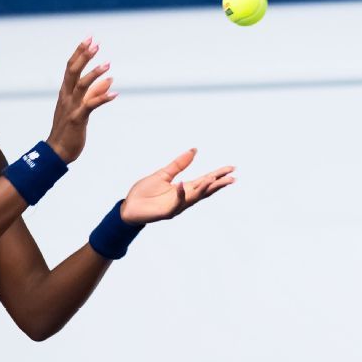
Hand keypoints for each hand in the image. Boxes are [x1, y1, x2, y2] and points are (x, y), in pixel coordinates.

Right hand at [46, 38, 115, 162]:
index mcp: (65, 92)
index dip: (79, 52)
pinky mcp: (77, 119)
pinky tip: (114, 93)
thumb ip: (95, 92)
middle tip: (95, 43)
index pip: (71, 67)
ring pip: (80, 86)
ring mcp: (71, 107)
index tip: (89, 39)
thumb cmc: (69, 130)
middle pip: (72, 71)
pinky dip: (102, 98)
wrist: (57, 152)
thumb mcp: (82, 107)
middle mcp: (66, 97)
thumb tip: (109, 79)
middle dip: (84, 56)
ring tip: (107, 64)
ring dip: (94, 74)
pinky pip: (90, 106)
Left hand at [121, 149, 235, 223]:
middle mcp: (184, 198)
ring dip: (204, 188)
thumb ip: (179, 164)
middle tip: (232, 177)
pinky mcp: (167, 212)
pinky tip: (184, 184)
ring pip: (194, 197)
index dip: (218, 175)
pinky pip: (176, 203)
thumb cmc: (145, 192)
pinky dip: (181, 194)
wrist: (129, 206)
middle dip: (218, 184)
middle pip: (205, 190)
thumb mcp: (163, 174)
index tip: (231, 168)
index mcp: (184, 188)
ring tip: (213, 178)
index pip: (205, 180)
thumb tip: (194, 150)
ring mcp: (177, 206)